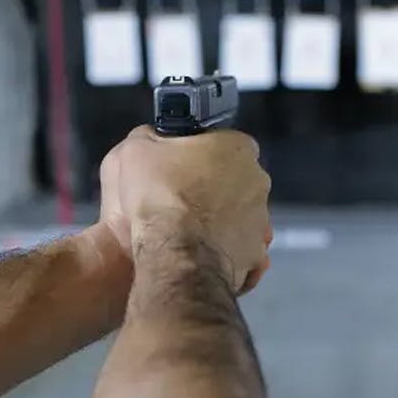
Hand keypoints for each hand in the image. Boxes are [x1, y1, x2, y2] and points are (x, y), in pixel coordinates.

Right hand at [99, 126, 272, 293]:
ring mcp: (261, 222)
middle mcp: (259, 182)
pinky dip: (223, 254)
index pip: (224, 144)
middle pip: (234, 181)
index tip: (180, 169)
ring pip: (239, 218)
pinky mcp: (256, 256)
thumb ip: (153, 139)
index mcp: (238, 148)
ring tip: (186, 236)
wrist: (175, 255)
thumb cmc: (160, 194)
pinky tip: (199, 258)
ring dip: (218, 224)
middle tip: (181, 203)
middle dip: (212, 191)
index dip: (200, 156)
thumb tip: (154, 142)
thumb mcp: (137, 149)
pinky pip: (240, 251)